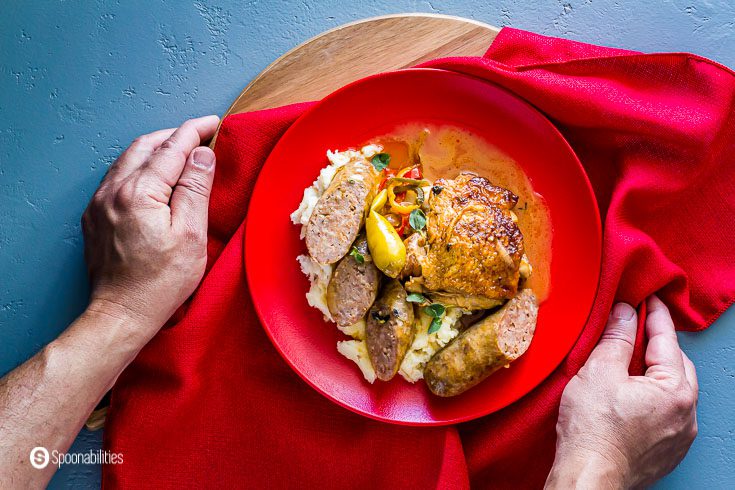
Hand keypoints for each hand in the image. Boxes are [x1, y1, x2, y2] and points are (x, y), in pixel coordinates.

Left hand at [82, 115, 218, 336]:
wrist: (122, 313)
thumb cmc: (160, 282)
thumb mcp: (191, 235)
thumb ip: (195, 189)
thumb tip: (203, 154)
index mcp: (139, 192)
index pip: (172, 148)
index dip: (195, 131)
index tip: (214, 123)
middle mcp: (113, 191)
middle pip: (146, 146)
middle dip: (174, 136)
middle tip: (201, 137)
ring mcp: (99, 203)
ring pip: (128, 159)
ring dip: (156, 150)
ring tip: (180, 153)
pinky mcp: (95, 216)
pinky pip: (117, 177)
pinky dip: (139, 167)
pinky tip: (154, 177)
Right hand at [546, 296, 697, 488]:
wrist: (589, 478)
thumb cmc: (592, 430)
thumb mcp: (599, 371)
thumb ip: (617, 338)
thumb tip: (626, 312)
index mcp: (675, 390)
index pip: (667, 340)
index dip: (654, 314)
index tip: (647, 297)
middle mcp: (686, 414)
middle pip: (676, 365)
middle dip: (657, 344)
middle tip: (634, 327)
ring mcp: (679, 436)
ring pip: (672, 391)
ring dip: (655, 373)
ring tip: (628, 362)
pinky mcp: (667, 451)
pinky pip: (666, 413)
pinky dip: (652, 397)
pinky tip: (629, 395)